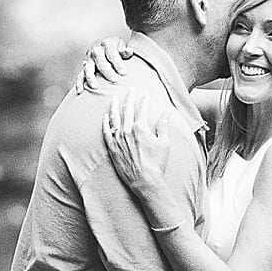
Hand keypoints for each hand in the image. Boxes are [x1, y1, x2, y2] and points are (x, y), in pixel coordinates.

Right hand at [75, 36, 131, 94]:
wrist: (105, 47)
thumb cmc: (116, 48)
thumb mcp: (122, 46)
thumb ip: (124, 50)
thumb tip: (129, 51)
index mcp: (106, 44)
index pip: (112, 54)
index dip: (118, 63)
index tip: (123, 73)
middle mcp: (96, 50)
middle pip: (100, 61)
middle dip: (107, 72)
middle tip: (114, 80)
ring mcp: (88, 59)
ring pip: (88, 68)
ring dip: (91, 77)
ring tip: (95, 87)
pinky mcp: (84, 67)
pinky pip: (80, 75)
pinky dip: (79, 83)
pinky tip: (80, 91)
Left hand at [103, 90, 181, 228]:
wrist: (145, 181)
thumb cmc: (157, 163)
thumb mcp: (164, 142)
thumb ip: (164, 125)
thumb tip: (167, 112)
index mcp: (140, 128)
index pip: (142, 108)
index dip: (144, 99)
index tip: (146, 91)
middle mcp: (127, 131)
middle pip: (127, 109)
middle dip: (130, 98)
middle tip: (131, 89)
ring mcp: (118, 139)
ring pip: (114, 118)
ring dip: (113, 106)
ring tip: (113, 98)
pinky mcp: (112, 148)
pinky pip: (105, 132)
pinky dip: (105, 123)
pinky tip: (104, 117)